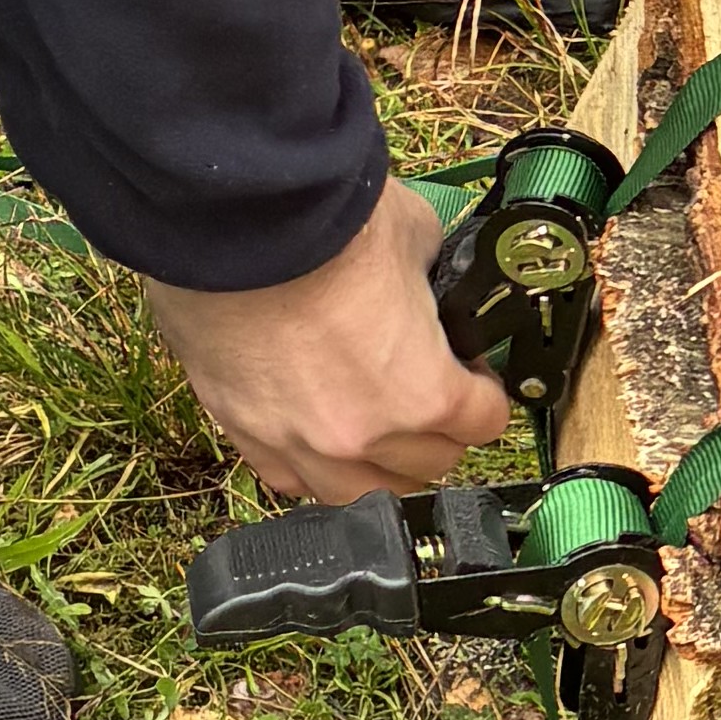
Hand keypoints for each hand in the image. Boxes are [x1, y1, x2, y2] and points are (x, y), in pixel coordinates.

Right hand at [143, 176, 510, 503]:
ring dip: (381, 465)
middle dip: (440, 430)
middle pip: (428, 466)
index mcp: (422, 392)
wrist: (234, 226)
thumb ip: (434, 277)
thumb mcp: (416, 237)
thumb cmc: (327, 227)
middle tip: (430, 393)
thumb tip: (431, 282)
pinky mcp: (245, 434)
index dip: (485, 394)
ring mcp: (299, 444)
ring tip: (380, 425)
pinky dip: (314, 464)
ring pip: (360, 493)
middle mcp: (363, 436)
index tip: (473, 377)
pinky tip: (321, 432)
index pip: (484, 423)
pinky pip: (293, 480)